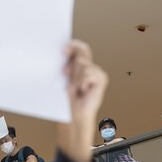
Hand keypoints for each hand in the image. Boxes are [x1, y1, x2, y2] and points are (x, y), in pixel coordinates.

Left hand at [58, 40, 107, 161]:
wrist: (73, 115)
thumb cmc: (67, 100)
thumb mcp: (63, 80)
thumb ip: (65, 66)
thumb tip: (61, 53)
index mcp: (80, 66)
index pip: (80, 48)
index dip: (73, 45)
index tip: (63, 49)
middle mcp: (89, 67)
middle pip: (83, 50)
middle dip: (72, 59)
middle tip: (65, 72)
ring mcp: (96, 72)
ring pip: (82, 63)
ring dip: (74, 77)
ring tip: (73, 88)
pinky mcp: (101, 78)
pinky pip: (87, 72)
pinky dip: (81, 82)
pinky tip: (82, 90)